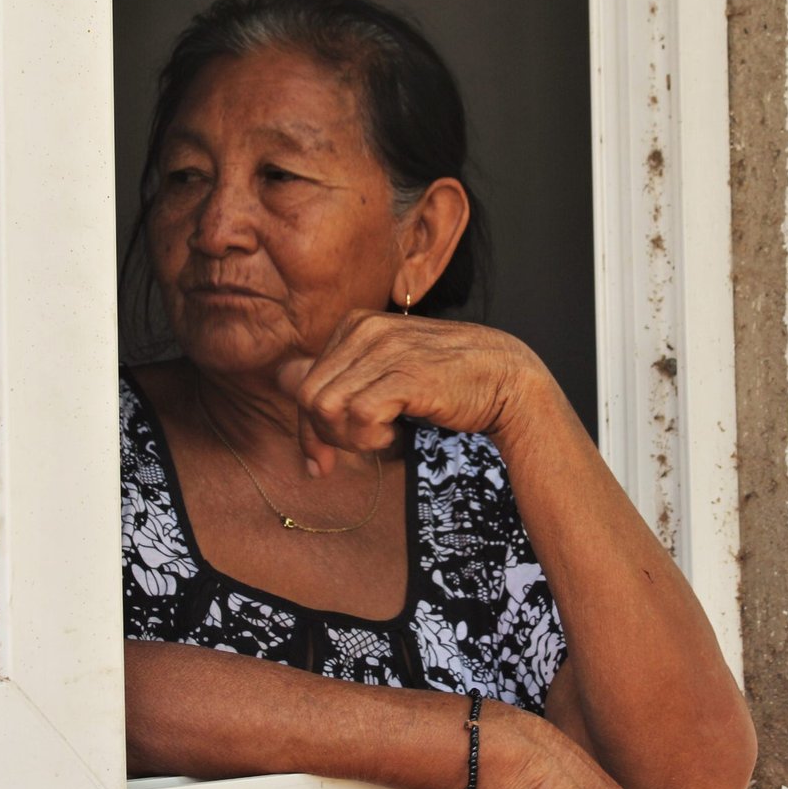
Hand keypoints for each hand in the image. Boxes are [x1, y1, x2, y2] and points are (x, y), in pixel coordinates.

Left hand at [278, 310, 545, 475]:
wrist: (505, 378)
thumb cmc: (445, 380)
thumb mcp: (385, 372)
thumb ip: (337, 376)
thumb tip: (281, 378)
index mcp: (355, 325)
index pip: (303, 382)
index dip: (308, 430)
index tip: (322, 463)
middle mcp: (364, 330)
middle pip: (307, 398)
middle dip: (325, 437)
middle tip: (362, 449)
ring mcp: (385, 350)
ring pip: (324, 408)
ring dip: (349, 438)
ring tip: (381, 438)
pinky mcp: (405, 374)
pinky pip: (357, 417)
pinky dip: (371, 439)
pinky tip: (396, 436)